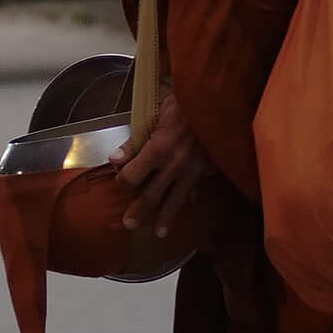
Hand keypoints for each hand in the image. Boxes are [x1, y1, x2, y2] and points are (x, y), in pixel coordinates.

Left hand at [110, 83, 214, 238]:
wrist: (218, 100)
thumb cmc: (184, 101)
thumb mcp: (155, 114)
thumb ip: (134, 141)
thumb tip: (114, 160)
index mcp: (158, 150)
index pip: (132, 176)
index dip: (122, 181)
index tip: (119, 182)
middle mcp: (174, 165)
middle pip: (152, 195)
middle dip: (139, 211)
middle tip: (129, 225)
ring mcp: (193, 171)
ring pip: (176, 199)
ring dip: (166, 217)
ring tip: (159, 233)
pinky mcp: (208, 170)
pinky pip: (195, 188)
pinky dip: (189, 198)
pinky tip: (185, 205)